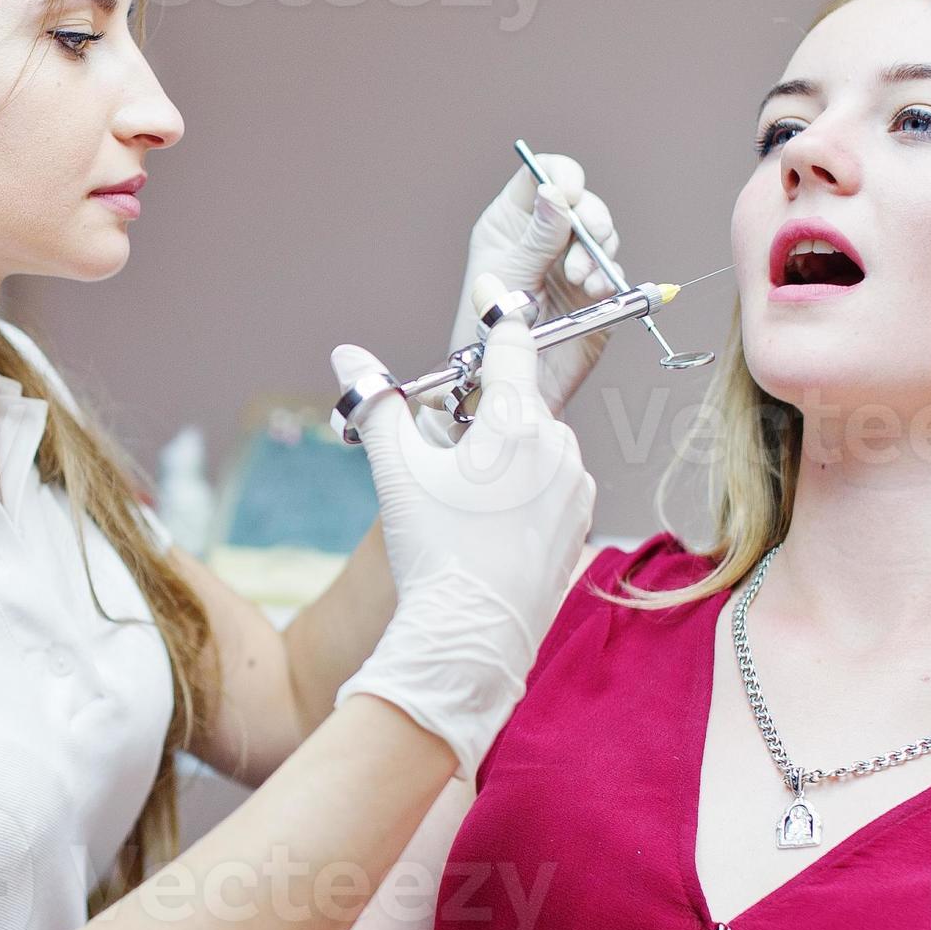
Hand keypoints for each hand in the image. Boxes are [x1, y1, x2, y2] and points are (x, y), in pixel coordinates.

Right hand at [331, 308, 597, 778]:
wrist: (471, 636)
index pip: (513, 347)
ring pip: (539, 448)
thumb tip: (348, 355)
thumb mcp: (397, 473)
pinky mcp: (582, 520)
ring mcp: (575, 485)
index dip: (500, 316)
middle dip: (488, 419)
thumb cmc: (433, 551)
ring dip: (509, 458)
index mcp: (516, 423)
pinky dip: (528, 492)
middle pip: (520, 407)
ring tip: (471, 503)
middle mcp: (557, 445)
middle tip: (452, 458)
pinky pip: (554, 485)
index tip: (495, 293)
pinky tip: (496, 524)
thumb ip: (378, 406)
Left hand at [445, 151, 622, 420]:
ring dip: (598, 252)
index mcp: (513, 222)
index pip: (540, 176)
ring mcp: (572, 263)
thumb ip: (537, 236)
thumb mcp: (508, 274)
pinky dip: (609, 277)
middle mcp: (545, 237)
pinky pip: (613, 272)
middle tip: (589, 237)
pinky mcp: (595, 292)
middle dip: (590, 218)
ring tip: (580, 279)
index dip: (561, 175)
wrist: (508, 382)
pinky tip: (593, 292)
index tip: (571, 191)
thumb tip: (555, 192)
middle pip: (581, 203)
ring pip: (602, 236)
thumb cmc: (488, 329)